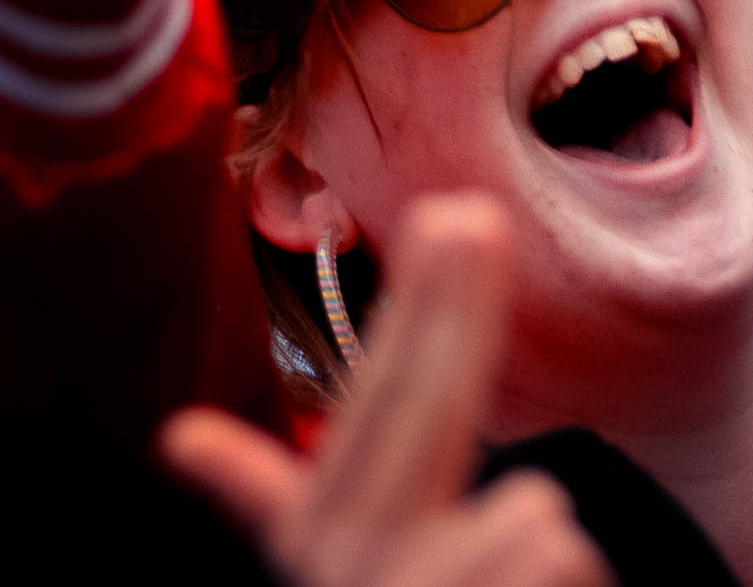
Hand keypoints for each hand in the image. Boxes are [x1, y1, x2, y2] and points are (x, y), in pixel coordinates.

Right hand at [163, 196, 612, 586]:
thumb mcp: (331, 574)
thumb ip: (267, 499)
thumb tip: (178, 438)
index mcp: (324, 544)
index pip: (374, 404)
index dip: (413, 311)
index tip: (443, 214)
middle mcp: (357, 567)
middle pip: (423, 408)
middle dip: (453, 308)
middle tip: (475, 214)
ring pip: (532, 506)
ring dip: (537, 550)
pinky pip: (563, 552)